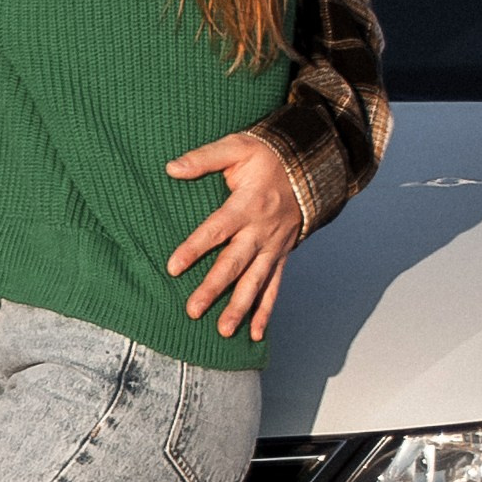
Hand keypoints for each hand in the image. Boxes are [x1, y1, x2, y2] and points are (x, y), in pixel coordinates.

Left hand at [165, 132, 302, 343]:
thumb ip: (205, 158)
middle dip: (214, 288)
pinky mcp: (281, 255)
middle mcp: (261, 230)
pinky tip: (256, 334)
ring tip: (223, 330)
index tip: (173, 267)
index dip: (195, 248)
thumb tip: (171, 168)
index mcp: (248, 204)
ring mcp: (274, 246)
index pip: (217, 229)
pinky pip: (274, 287)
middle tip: (193, 310)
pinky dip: (266, 311)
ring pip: (255, 282)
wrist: (310, 166)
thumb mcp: (238, 147)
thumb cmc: (268, 156)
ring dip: (240, 307)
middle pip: (235, 263)